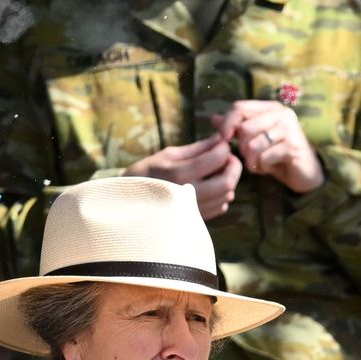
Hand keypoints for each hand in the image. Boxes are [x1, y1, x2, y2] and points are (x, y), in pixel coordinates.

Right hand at [125, 135, 242, 219]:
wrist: (126, 204)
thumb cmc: (144, 175)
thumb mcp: (166, 155)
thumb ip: (196, 148)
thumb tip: (220, 138)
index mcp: (178, 174)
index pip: (217, 159)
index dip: (225, 148)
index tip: (222, 144)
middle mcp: (187, 195)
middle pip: (227, 182)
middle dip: (233, 166)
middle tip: (227, 158)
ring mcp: (192, 211)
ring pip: (227, 196)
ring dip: (228, 181)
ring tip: (216, 172)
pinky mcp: (195, 221)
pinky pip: (220, 207)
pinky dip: (221, 195)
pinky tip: (209, 188)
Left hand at [210, 100, 322, 193]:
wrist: (304, 172)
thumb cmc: (276, 153)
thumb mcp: (254, 138)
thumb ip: (236, 127)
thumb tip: (213, 118)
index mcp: (270, 108)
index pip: (239, 107)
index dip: (227, 123)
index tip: (223, 139)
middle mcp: (281, 114)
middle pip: (245, 128)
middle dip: (242, 148)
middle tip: (250, 155)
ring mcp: (289, 130)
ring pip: (253, 145)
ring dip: (251, 160)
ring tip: (259, 162)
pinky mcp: (293, 147)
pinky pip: (265, 158)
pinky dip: (262, 167)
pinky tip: (269, 167)